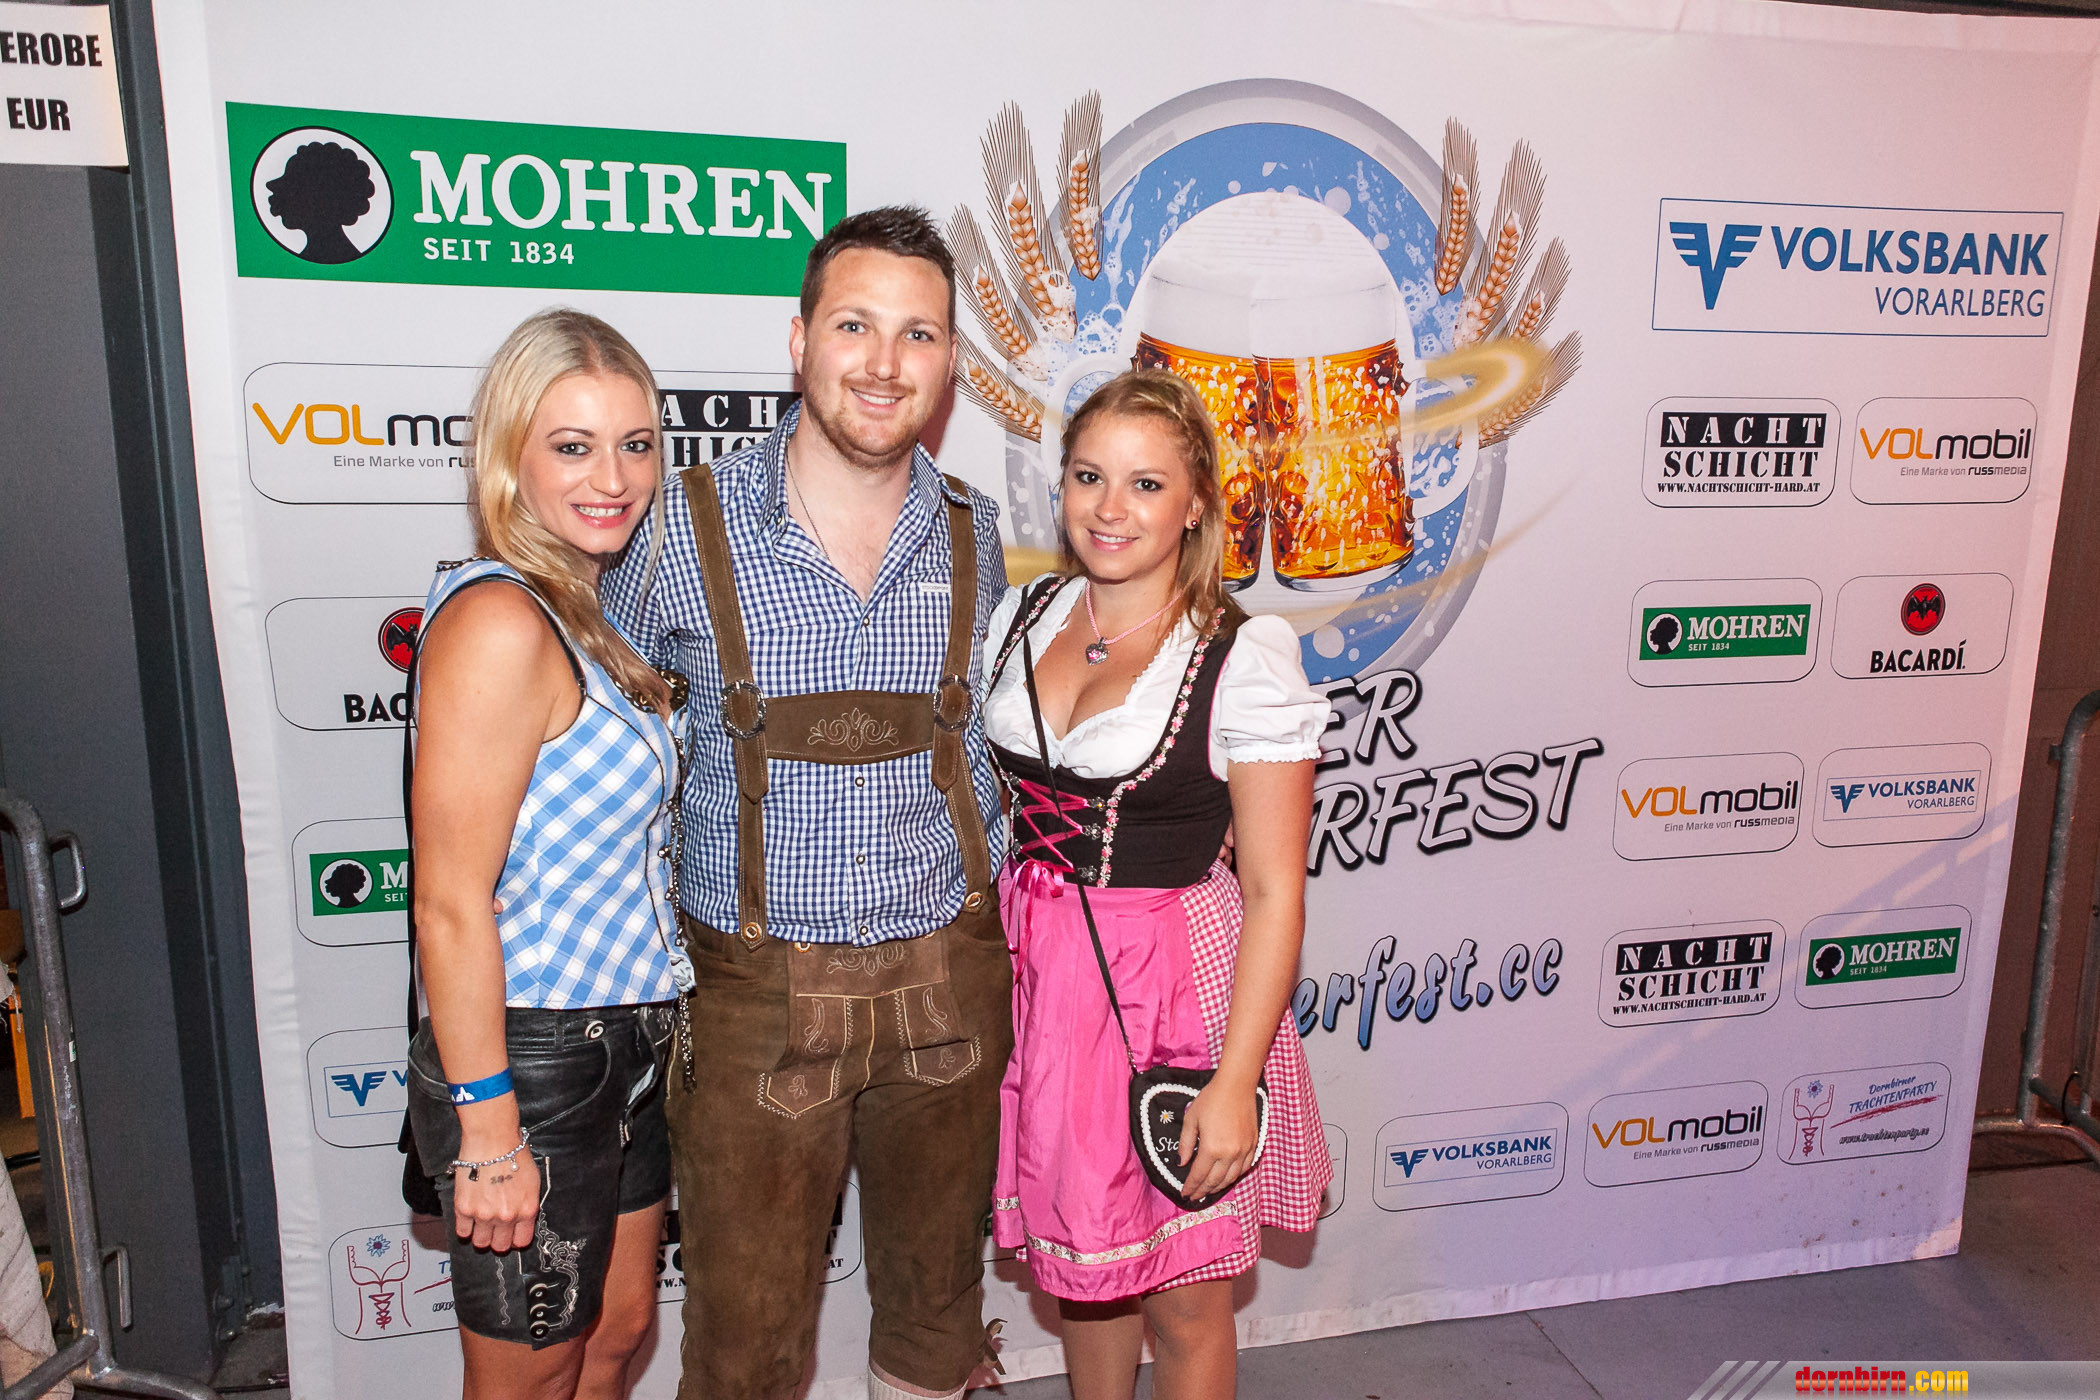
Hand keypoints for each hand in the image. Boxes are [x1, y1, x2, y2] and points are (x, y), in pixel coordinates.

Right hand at [452, 1143, 538, 1251]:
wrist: (492, 1140)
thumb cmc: (514, 1154)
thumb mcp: (533, 1181)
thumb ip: (527, 1204)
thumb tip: (521, 1217)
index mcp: (527, 1211)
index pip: (521, 1241)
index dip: (514, 1239)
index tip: (510, 1235)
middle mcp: (507, 1217)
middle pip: (500, 1245)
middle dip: (498, 1240)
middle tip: (494, 1230)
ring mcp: (484, 1215)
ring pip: (480, 1242)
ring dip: (480, 1235)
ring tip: (480, 1223)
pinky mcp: (464, 1210)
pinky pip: (462, 1232)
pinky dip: (465, 1228)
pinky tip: (469, 1218)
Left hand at [1177, 1078, 1258, 1200]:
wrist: (1237, 1085)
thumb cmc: (1211, 1099)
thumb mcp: (1191, 1119)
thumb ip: (1185, 1143)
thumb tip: (1182, 1163)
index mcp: (1211, 1148)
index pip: (1199, 1175)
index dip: (1191, 1187)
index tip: (1184, 1194)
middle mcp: (1229, 1154)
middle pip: (1214, 1181)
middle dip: (1203, 1191)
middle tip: (1194, 1196)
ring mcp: (1244, 1151)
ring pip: (1231, 1178)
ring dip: (1218, 1187)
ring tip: (1208, 1190)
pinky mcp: (1253, 1145)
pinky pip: (1245, 1168)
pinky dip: (1235, 1177)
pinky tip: (1227, 1178)